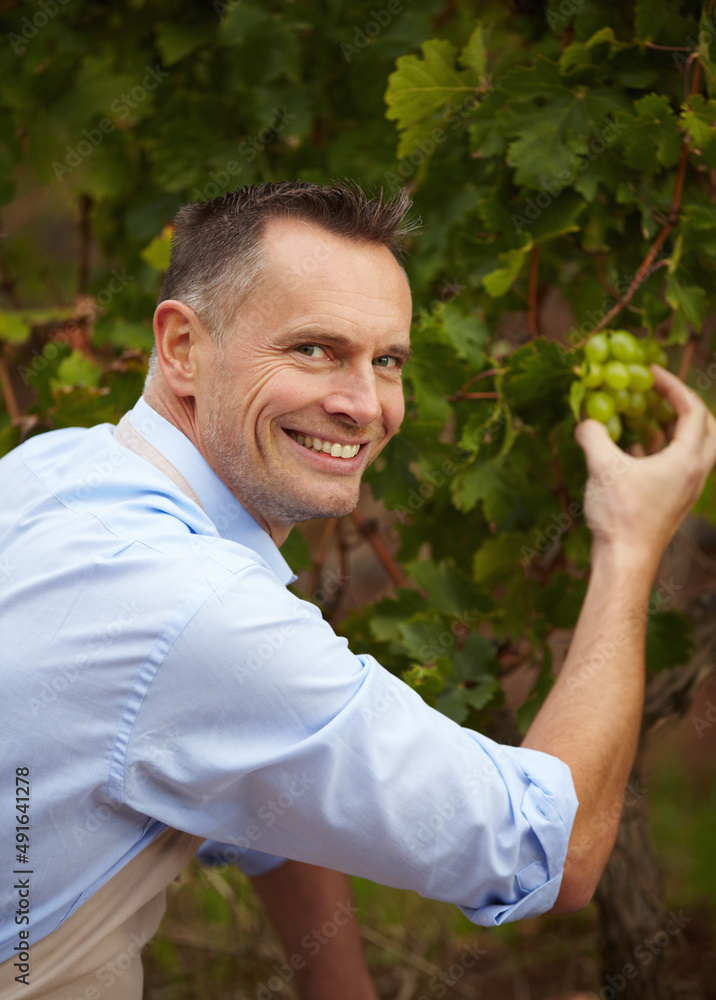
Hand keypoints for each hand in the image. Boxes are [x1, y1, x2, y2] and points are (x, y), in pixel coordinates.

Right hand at [575, 366, 715, 565]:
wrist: (625, 561)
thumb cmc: (621, 515)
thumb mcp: (602, 467)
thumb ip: (593, 435)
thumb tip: (586, 421)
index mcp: (688, 459)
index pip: (693, 410)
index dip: (674, 386)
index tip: (651, 373)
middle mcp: (695, 472)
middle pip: (706, 428)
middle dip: (685, 406)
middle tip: (660, 395)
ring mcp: (685, 489)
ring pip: (691, 449)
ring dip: (670, 429)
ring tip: (642, 417)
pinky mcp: (671, 501)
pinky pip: (674, 466)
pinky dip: (658, 451)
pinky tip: (630, 449)